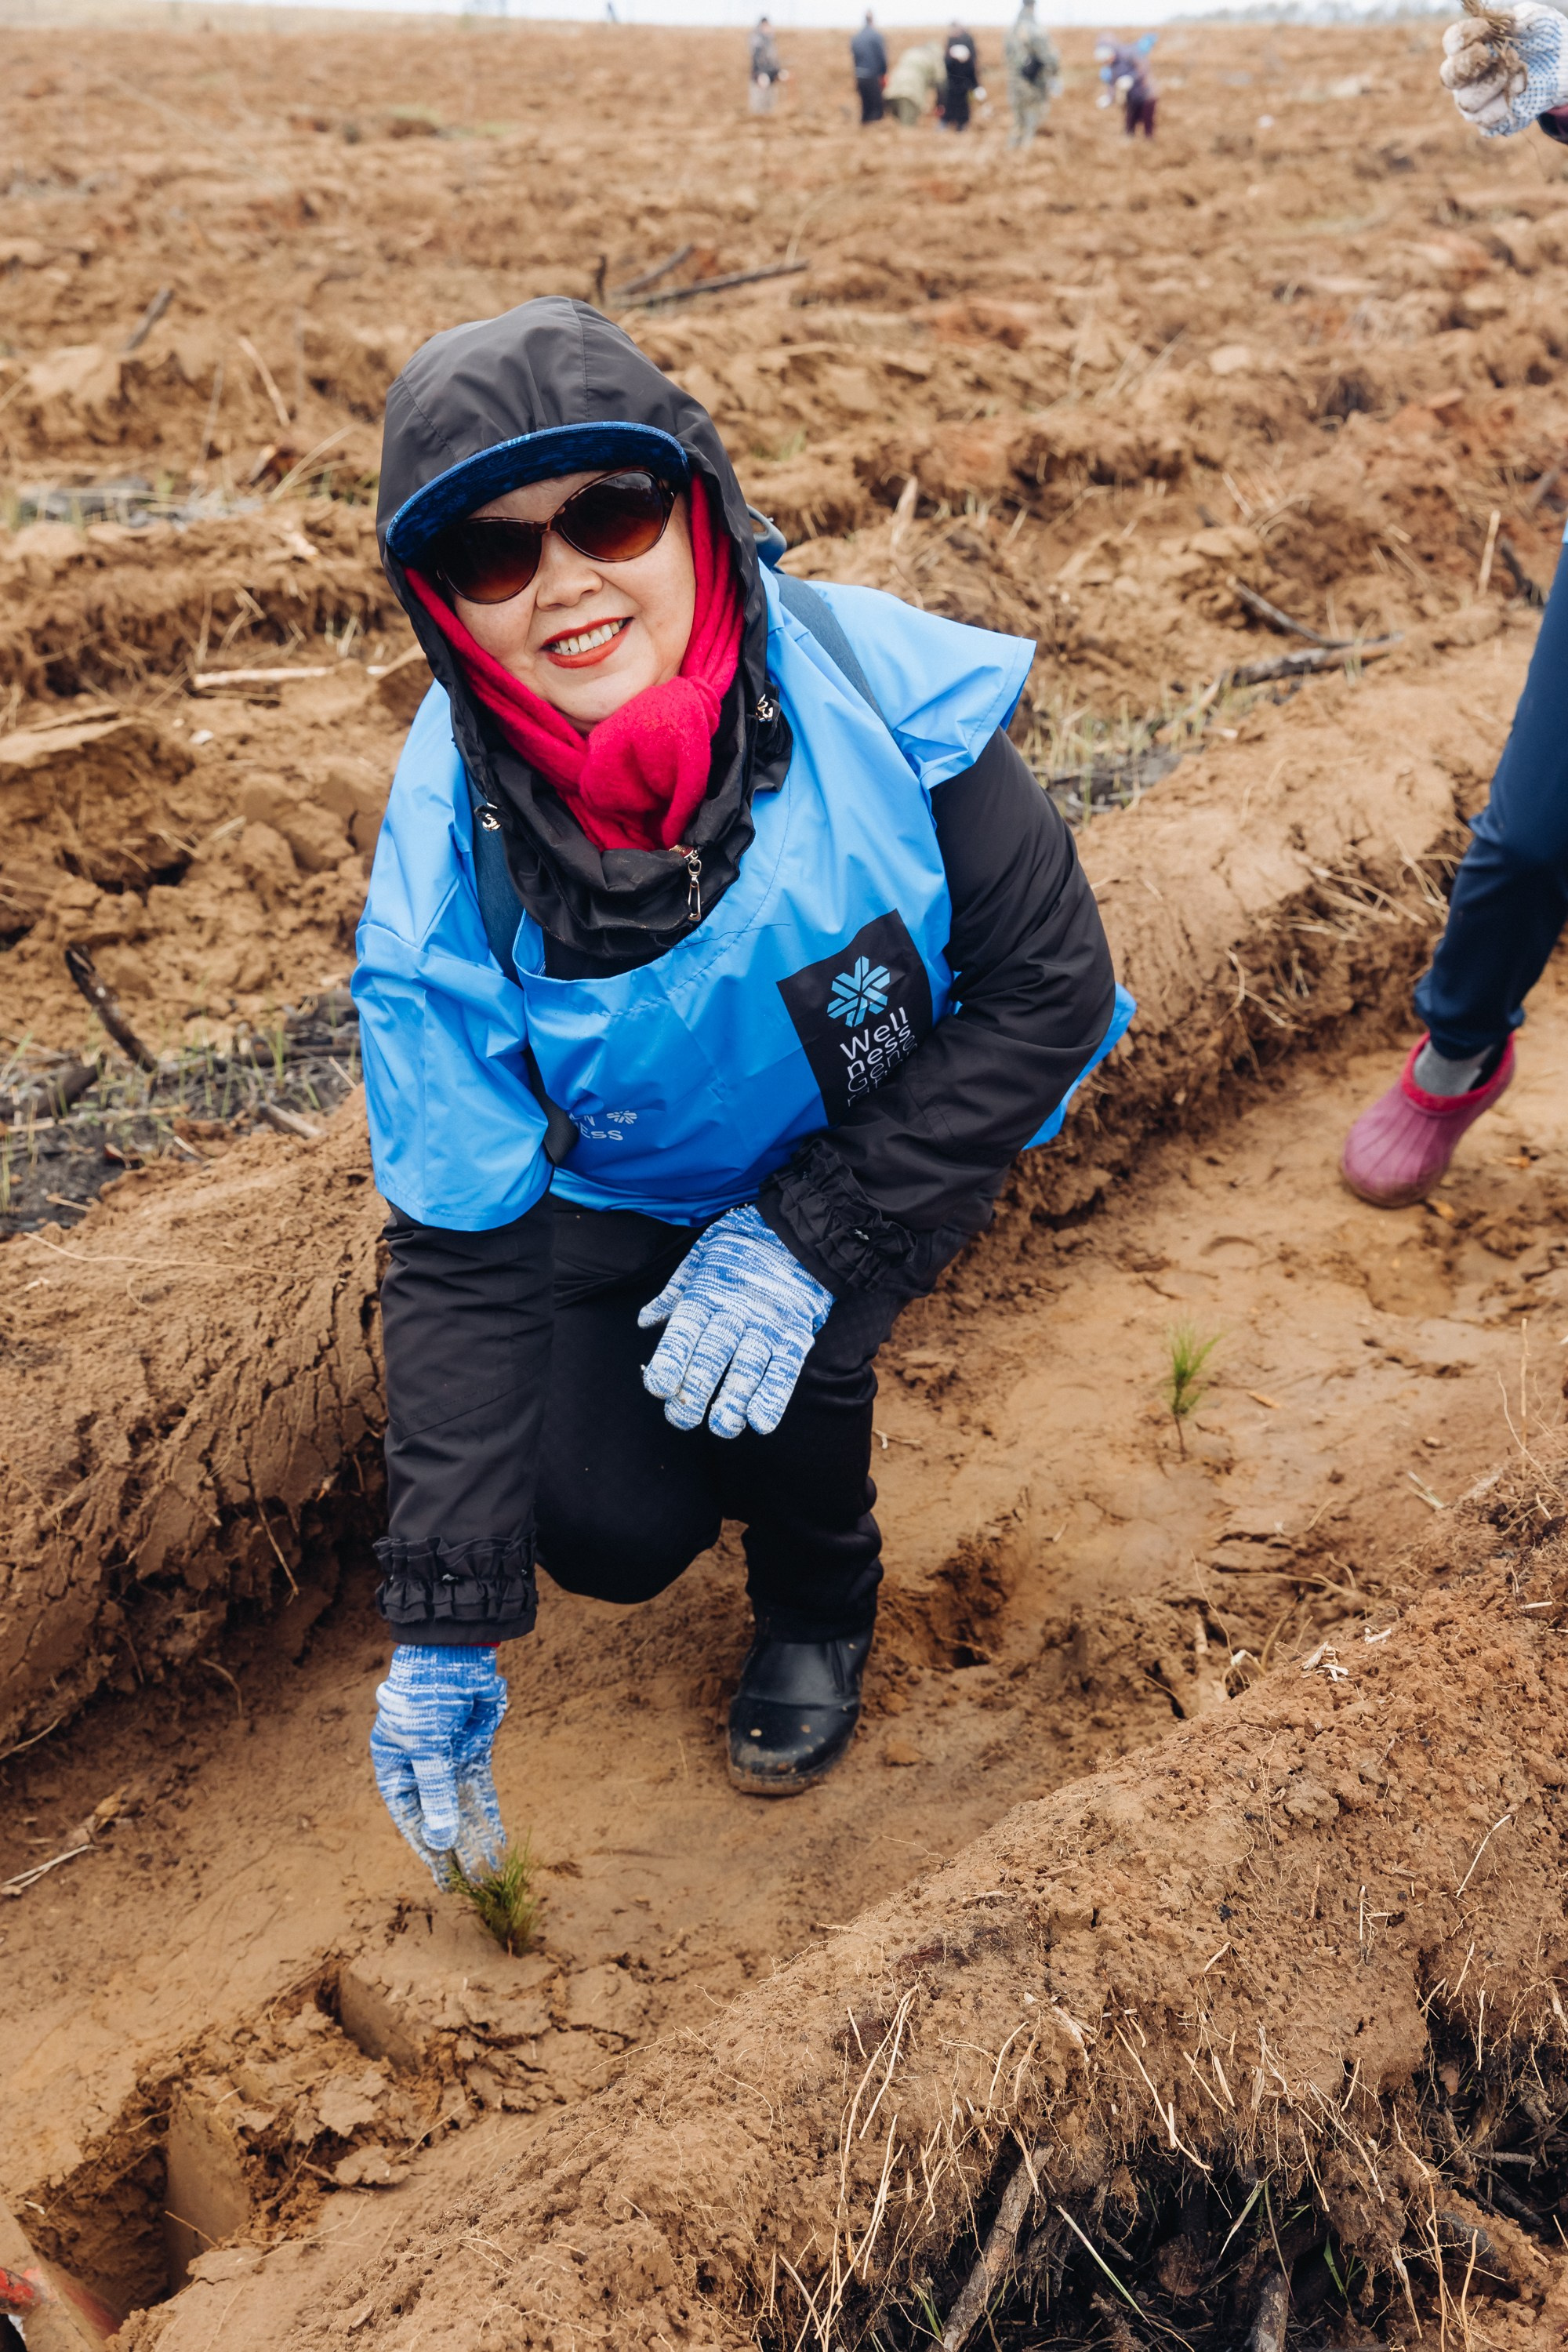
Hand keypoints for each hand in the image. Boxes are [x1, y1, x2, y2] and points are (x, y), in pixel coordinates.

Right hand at [370, 1643, 507, 1886]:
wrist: (454, 1651)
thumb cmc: (426, 1697)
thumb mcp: (428, 1748)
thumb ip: (437, 1794)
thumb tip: (442, 1840)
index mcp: (394, 1765)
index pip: (410, 1816)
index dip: (425, 1846)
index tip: (442, 1877)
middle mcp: (421, 1766)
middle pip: (439, 1816)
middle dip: (456, 1849)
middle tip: (470, 1884)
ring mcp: (450, 1758)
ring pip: (464, 1807)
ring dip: (476, 1838)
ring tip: (490, 1873)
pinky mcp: (475, 1749)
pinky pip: (482, 1790)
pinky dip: (490, 1815)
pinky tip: (499, 1842)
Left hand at [638, 1204, 832, 1439]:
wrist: (801, 1231)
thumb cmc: (743, 1244)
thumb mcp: (701, 1256)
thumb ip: (675, 1292)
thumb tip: (645, 1322)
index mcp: (707, 1293)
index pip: (684, 1332)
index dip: (669, 1362)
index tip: (659, 1388)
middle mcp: (735, 1311)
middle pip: (711, 1356)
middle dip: (694, 1393)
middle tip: (682, 1419)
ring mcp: (768, 1325)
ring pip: (747, 1368)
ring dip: (732, 1402)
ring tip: (721, 1427)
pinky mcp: (796, 1335)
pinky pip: (785, 1369)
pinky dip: (774, 1396)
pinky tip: (760, 1421)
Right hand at [1441, 2, 1567, 133]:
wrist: (1554, 65)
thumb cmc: (1537, 38)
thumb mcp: (1532, 20)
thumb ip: (1518, 19)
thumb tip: (1509, 24)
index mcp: (1468, 45)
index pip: (1452, 40)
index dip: (1466, 35)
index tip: (1488, 29)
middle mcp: (1464, 76)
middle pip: (1449, 76)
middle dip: (1468, 66)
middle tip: (1489, 56)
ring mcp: (1473, 101)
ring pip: (1467, 101)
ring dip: (1493, 83)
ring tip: (1515, 68)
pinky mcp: (1487, 122)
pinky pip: (1486, 122)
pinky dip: (1504, 107)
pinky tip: (1518, 90)